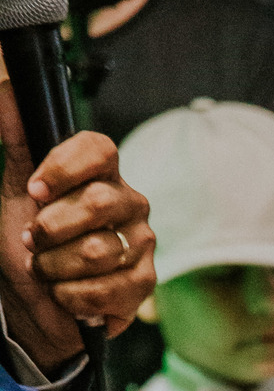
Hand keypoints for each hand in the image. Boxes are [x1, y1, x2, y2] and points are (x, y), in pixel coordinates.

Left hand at [0, 79, 154, 366]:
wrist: (36, 301)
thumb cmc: (31, 245)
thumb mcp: (14, 189)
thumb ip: (18, 141)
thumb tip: (7, 88)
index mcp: (101, 174)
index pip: (98, 149)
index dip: (62, 169)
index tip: (34, 191)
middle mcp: (129, 203)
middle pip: (97, 203)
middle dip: (51, 229)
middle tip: (32, 241)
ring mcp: (140, 244)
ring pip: (95, 251)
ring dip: (54, 268)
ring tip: (47, 272)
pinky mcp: (143, 284)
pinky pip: (104, 289)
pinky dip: (71, 297)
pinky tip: (66, 295)